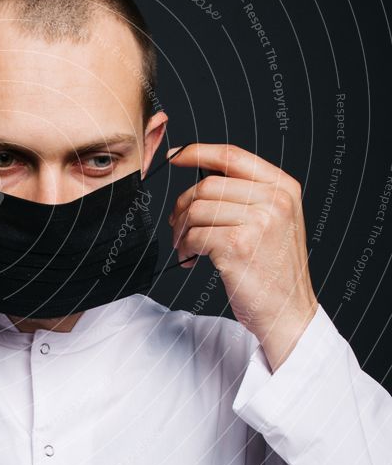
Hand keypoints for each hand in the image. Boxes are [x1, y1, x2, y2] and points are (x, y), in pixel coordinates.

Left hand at [167, 143, 317, 371]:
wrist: (289, 312)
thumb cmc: (274, 269)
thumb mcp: (274, 221)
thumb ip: (247, 195)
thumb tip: (199, 177)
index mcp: (284, 187)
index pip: (232, 156)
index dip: (198, 152)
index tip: (175, 156)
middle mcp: (275, 200)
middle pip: (207, 185)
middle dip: (183, 205)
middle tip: (178, 226)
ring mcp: (259, 222)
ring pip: (196, 209)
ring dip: (182, 230)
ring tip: (186, 247)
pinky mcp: (239, 245)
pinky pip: (194, 235)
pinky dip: (186, 248)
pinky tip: (192, 260)